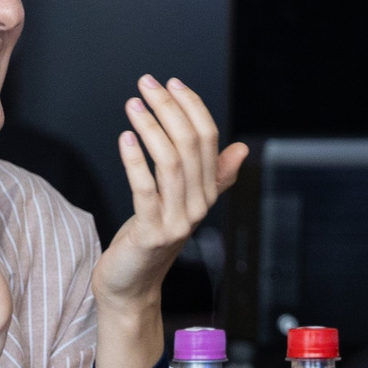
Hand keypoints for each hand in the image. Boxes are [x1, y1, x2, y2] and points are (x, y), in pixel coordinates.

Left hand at [92, 76, 247, 367]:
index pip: (209, 139)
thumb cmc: (152, 238)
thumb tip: (240, 149)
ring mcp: (178, 220)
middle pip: (191, 145)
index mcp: (208, 191)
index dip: (192, 107)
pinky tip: (126, 138)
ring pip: (171, 162)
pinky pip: (146, 189)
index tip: (171, 83)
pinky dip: (135, 160)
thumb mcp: (183, 202)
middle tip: (147, 84)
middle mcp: (199, 204)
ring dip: (152, 127)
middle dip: (169, 108)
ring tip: (133, 105)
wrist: (132, 284)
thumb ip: (213, 176)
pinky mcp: (152, 232)